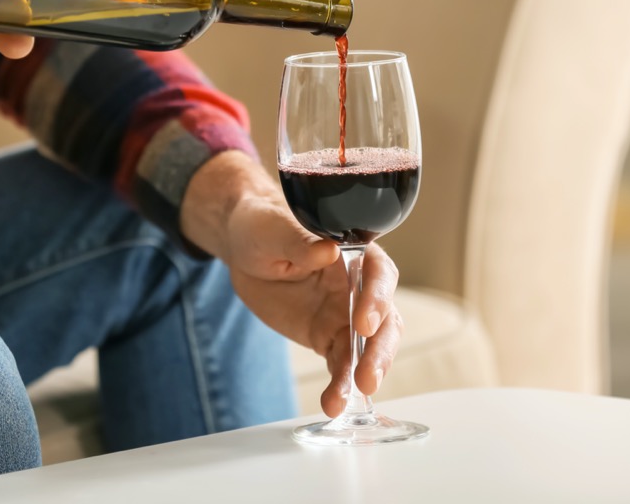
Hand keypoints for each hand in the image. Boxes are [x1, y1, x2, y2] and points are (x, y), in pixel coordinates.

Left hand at [181, 152, 403, 417]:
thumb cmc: (263, 226)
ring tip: (348, 398)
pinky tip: (334, 403)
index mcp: (353, 251)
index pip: (378, 273)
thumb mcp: (272, 229)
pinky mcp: (329, 336)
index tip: (365, 322)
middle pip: (384, 317)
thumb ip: (299, 240)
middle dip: (379, 348)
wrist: (245, 249)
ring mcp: (346, 313)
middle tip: (368, 374)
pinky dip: (341, 385)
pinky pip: (342, 364)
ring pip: (368, 347)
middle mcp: (358, 284)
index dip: (377, 298)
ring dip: (364, 373)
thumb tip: (328, 250)